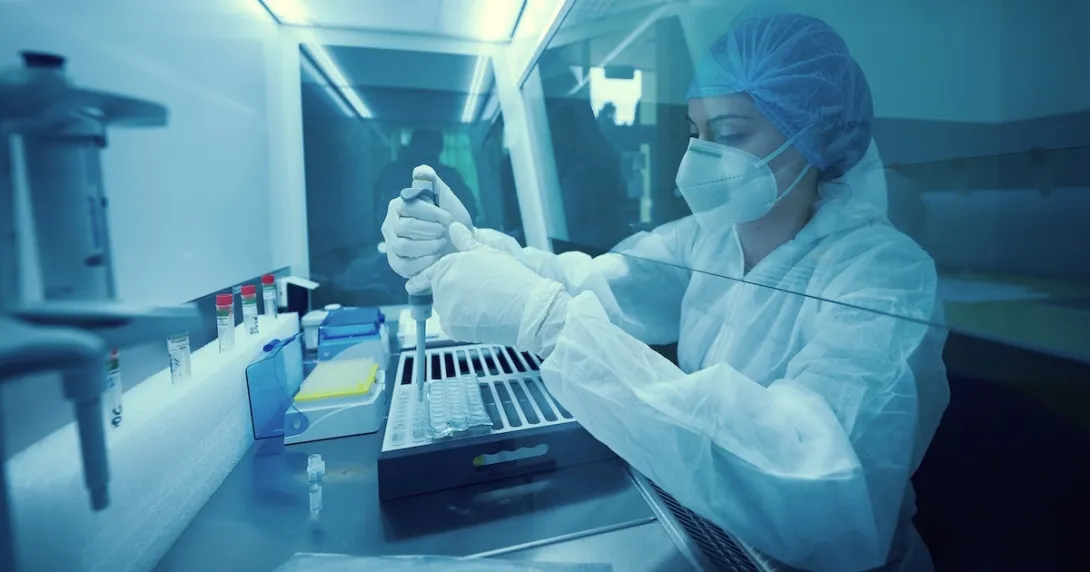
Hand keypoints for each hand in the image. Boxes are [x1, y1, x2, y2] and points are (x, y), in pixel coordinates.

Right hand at [381, 165, 473, 281]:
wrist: (459, 245)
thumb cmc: (451, 220)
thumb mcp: (446, 199)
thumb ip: (433, 183)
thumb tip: (421, 170)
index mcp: (399, 205)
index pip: (409, 207)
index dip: (431, 213)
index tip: (448, 218)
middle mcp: (390, 224)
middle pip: (405, 227)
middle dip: (430, 230)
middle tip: (444, 232)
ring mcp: (392, 245)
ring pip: (403, 246)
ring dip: (427, 246)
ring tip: (441, 243)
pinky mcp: (397, 263)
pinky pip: (404, 265)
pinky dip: (423, 262)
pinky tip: (436, 257)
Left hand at [409, 223, 569, 356]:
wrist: (526, 308)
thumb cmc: (511, 278)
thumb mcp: (488, 253)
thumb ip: (466, 242)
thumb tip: (454, 227)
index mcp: (448, 266)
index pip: (428, 272)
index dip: (422, 278)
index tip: (412, 284)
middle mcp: (442, 287)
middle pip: (438, 291)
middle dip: (451, 292)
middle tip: (475, 292)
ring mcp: (446, 309)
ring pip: (445, 308)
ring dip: (457, 307)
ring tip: (482, 303)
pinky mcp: (452, 328)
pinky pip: (452, 324)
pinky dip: (462, 322)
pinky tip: (481, 316)